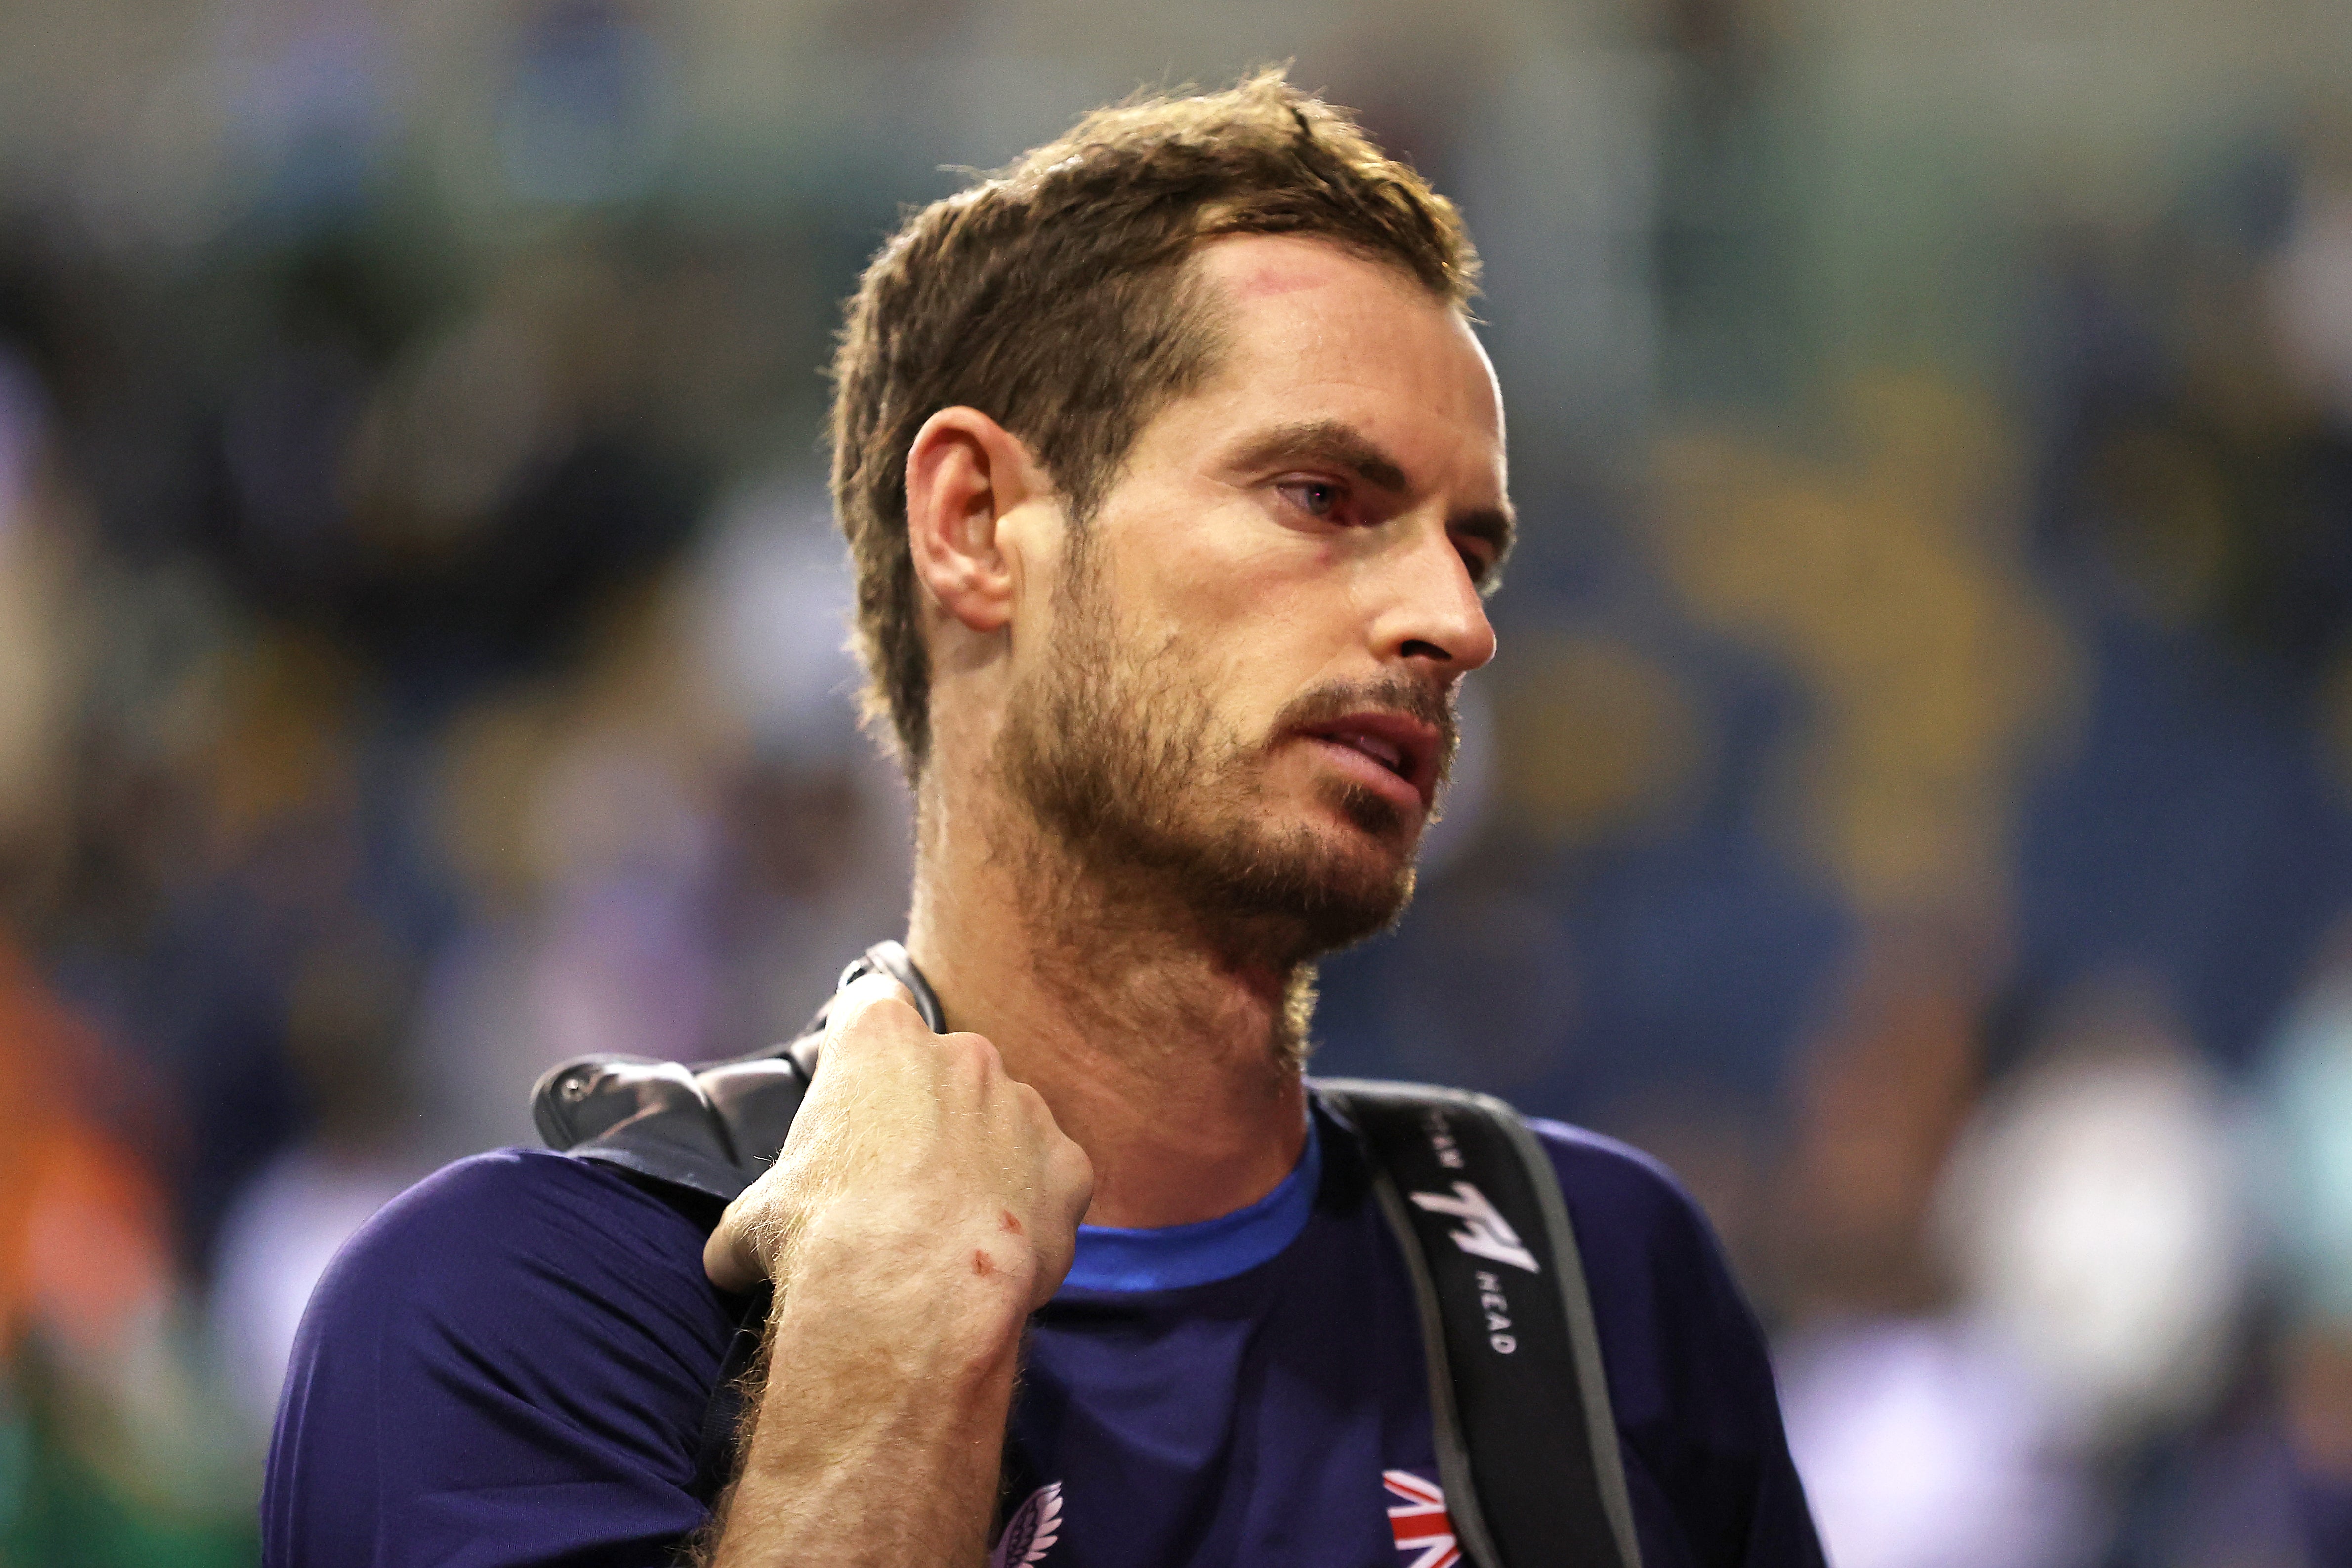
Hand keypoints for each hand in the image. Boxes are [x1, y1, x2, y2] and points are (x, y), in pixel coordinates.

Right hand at [703, 972, 1092, 1314]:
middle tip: (902, 1185)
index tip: (861, 1090)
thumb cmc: (822, 1240)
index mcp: (881, 1039)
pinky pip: (1050, 1179)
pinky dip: (1031, 1208)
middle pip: (947, 1068)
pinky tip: (997, 1252)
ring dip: (984, 1161)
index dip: (865, 1046)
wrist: (910, 1295)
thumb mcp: (752, 1224)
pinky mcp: (1070, 1163)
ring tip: (951, 1229)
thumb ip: (749, 1219)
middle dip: (929, 1116)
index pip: (873, 1004)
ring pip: (1004, 1123)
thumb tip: (726, 1259)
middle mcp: (963, 1053)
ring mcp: (1024, 1105)